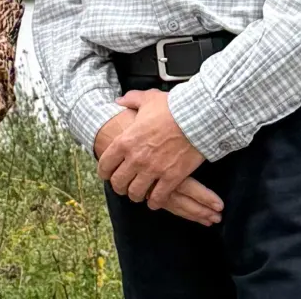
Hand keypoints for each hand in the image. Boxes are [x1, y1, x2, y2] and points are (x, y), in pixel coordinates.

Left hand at [98, 90, 206, 207]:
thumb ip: (130, 100)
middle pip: (118, 182)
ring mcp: (153, 169)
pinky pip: (158, 197)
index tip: (106, 175)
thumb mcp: (147, 99)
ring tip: (138, 194)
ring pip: (136, 192)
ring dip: (135, 195)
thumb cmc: (172, 108)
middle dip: (118, 186)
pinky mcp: (171, 177)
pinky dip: (154, 201)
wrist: (197, 118)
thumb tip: (119, 100)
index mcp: (126, 141)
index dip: (103, 172)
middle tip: (122, 187)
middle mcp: (136, 158)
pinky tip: (154, 201)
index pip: (105, 163)